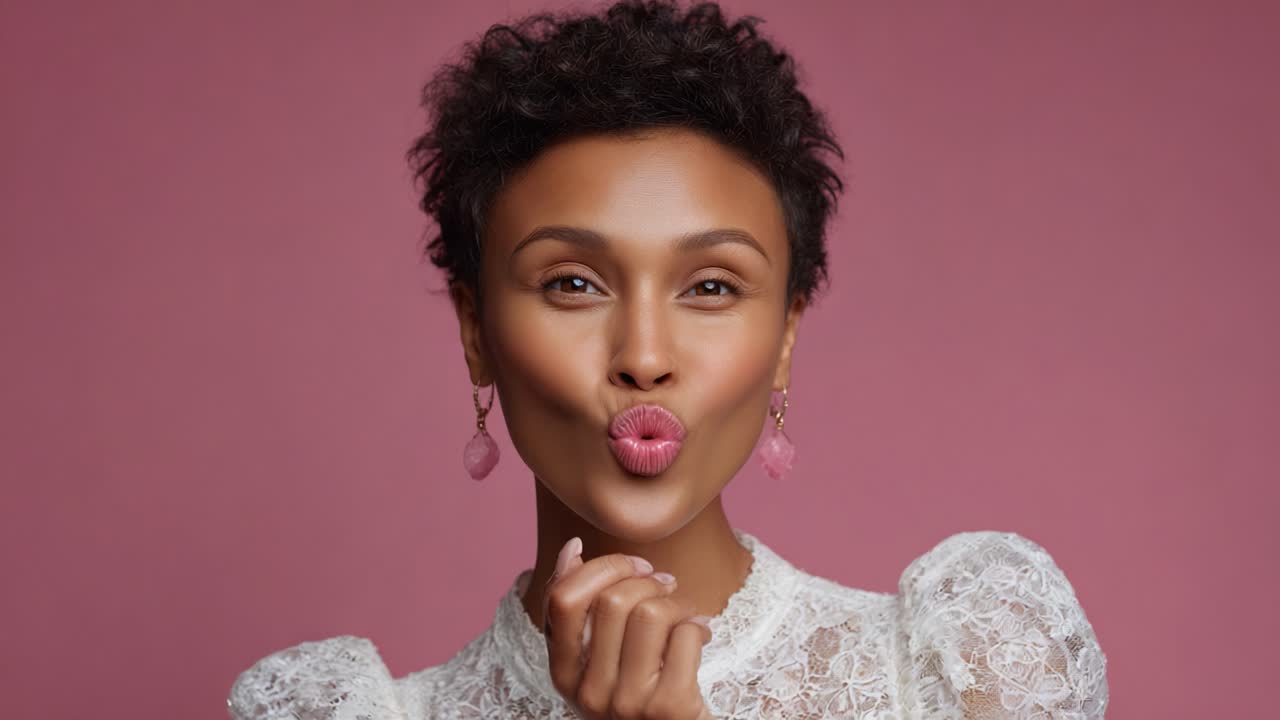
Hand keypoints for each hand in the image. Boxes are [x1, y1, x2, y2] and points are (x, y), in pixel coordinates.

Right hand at [541, 536, 715, 719]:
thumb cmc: (639, 698)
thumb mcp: (598, 662)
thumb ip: (580, 612)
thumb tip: (572, 549)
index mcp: (563, 676)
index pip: (563, 600)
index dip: (602, 568)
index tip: (633, 566)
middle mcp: (589, 694)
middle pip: (612, 601)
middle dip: (647, 580)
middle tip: (666, 586)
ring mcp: (628, 704)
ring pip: (650, 613)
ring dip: (677, 601)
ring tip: (686, 613)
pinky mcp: (669, 709)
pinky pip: (685, 635)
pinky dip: (698, 626)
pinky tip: (700, 636)